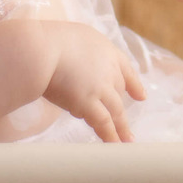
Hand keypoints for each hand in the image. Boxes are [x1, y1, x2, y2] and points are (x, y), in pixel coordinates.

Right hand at [45, 23, 146, 141]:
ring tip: (127, 141)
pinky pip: (104, 123)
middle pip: (118, 92)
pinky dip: (111, 136)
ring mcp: (100, 87)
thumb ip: (80, 52)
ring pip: (116, 111)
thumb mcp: (73, 38)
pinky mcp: (88, 104)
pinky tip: (115, 145)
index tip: (141, 96)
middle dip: (120, 108)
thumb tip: (72, 64)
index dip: (134, 85)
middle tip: (124, 123)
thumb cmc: (47, 40)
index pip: (125, 69)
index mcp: (106, 50)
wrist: (41, 49)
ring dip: (121, 127)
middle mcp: (108, 69)